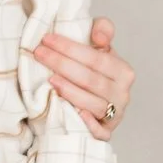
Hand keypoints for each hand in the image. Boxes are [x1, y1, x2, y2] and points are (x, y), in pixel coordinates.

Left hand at [33, 17, 134, 138]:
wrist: (92, 99)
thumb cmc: (92, 70)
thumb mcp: (99, 48)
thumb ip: (102, 30)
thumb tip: (100, 37)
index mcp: (123, 72)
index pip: (97, 58)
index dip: (71, 48)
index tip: (47, 39)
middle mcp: (122, 95)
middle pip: (91, 80)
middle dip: (63, 65)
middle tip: (39, 53)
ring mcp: (115, 115)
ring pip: (94, 105)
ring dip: (71, 92)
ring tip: (49, 79)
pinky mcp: (106, 132)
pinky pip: (100, 132)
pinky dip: (89, 124)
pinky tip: (74, 113)